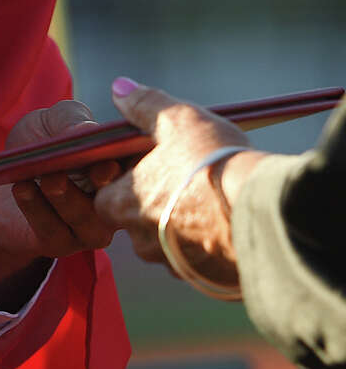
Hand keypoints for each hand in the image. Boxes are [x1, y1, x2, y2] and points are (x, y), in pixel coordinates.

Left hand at [0, 99, 119, 310]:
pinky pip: (53, 230)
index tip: (123, 152)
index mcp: (120, 166)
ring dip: (68, 197)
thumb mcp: (52, 121)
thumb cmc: (38, 143)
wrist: (0, 177)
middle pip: (121, 198)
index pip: (142, 166)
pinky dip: (36, 208)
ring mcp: (90, 227)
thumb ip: (70, 119)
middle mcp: (112, 201)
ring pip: (87, 219)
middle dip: (108, 182)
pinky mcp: (60, 243)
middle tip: (95, 169)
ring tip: (50, 177)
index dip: (135, 160)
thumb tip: (86, 131)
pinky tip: (22, 188)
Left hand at [92, 78, 262, 287]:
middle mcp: (141, 242)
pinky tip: (228, 220)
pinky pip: (200, 259)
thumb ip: (144, 105)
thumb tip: (119, 87)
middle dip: (157, 202)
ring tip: (211, 196)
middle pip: (138, 220)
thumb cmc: (212, 163)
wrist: (262, 214)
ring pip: (169, 242)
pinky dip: (209, 242)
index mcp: (122, 205)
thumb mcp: (176, 119)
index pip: (105, 195)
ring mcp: (174, 265)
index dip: (125, 178)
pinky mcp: (206, 280)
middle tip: (185, 178)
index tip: (150, 162)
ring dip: (184, 223)